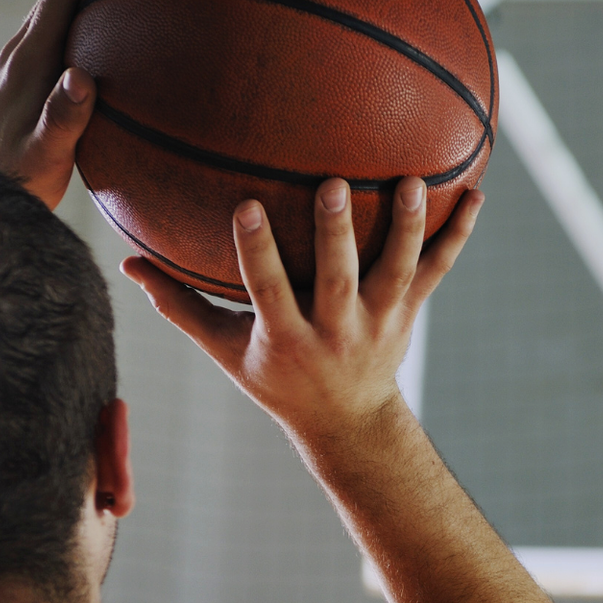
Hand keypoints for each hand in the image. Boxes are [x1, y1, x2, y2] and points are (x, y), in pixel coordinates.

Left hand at [0, 0, 129, 208]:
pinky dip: (79, 21)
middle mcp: (18, 55)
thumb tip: (82, 79)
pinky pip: (54, 37)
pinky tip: (100, 39)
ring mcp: (16, 69)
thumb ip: (63, 118)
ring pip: (53, 13)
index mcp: (28, 61)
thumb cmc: (14, 183)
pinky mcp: (19, 86)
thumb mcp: (45, 155)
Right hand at [122, 176, 480, 443]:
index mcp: (287, 338)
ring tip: (411, 180)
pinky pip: (437, 269)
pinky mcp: (409, 310)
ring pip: (396, 270)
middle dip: (336, 234)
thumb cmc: (275, 377)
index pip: (268, 291)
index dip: (256, 252)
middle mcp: (337, 330)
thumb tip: (126, 263)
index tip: (245, 205)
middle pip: (339, 279)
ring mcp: (380, 321)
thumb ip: (179, 306)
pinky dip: (458, 234)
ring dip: (405, 226)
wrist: (346, 421)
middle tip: (334, 184)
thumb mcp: (226, 350)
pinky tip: (476, 193)